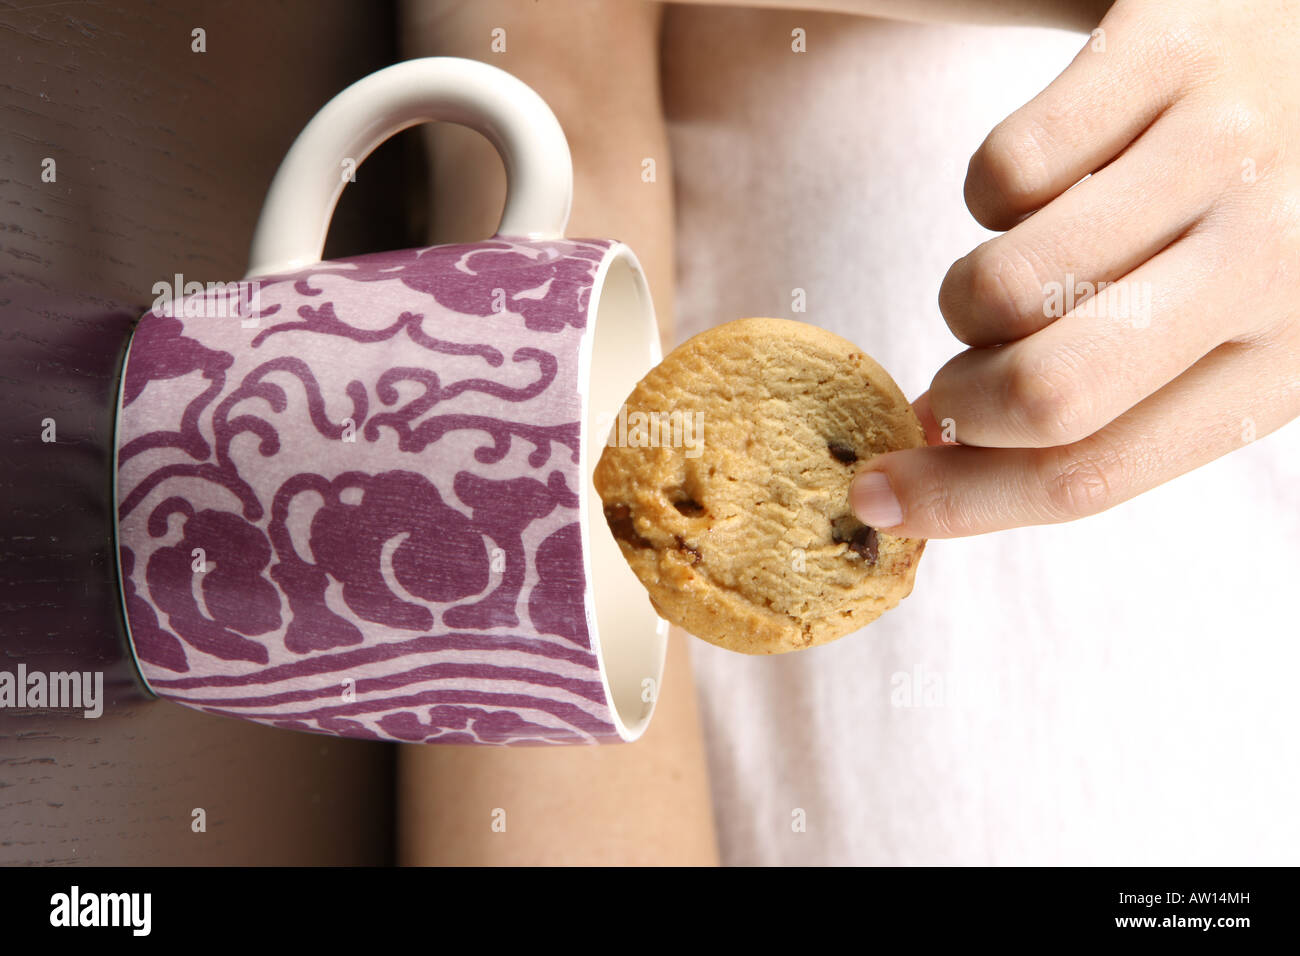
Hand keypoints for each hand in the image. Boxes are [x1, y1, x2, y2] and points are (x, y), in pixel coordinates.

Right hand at [851, 0, 1299, 537]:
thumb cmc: (1265, 216)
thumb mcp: (1224, 333)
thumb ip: (1107, 405)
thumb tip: (936, 448)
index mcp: (1292, 362)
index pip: (1093, 471)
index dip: (959, 503)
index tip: (875, 499)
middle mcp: (1275, 257)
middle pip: (1045, 391)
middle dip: (962, 402)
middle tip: (956, 383)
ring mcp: (1222, 147)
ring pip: (1002, 283)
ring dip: (968, 298)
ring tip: (1019, 277)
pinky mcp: (1165, 48)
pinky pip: (1003, 168)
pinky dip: (991, 190)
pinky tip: (1052, 180)